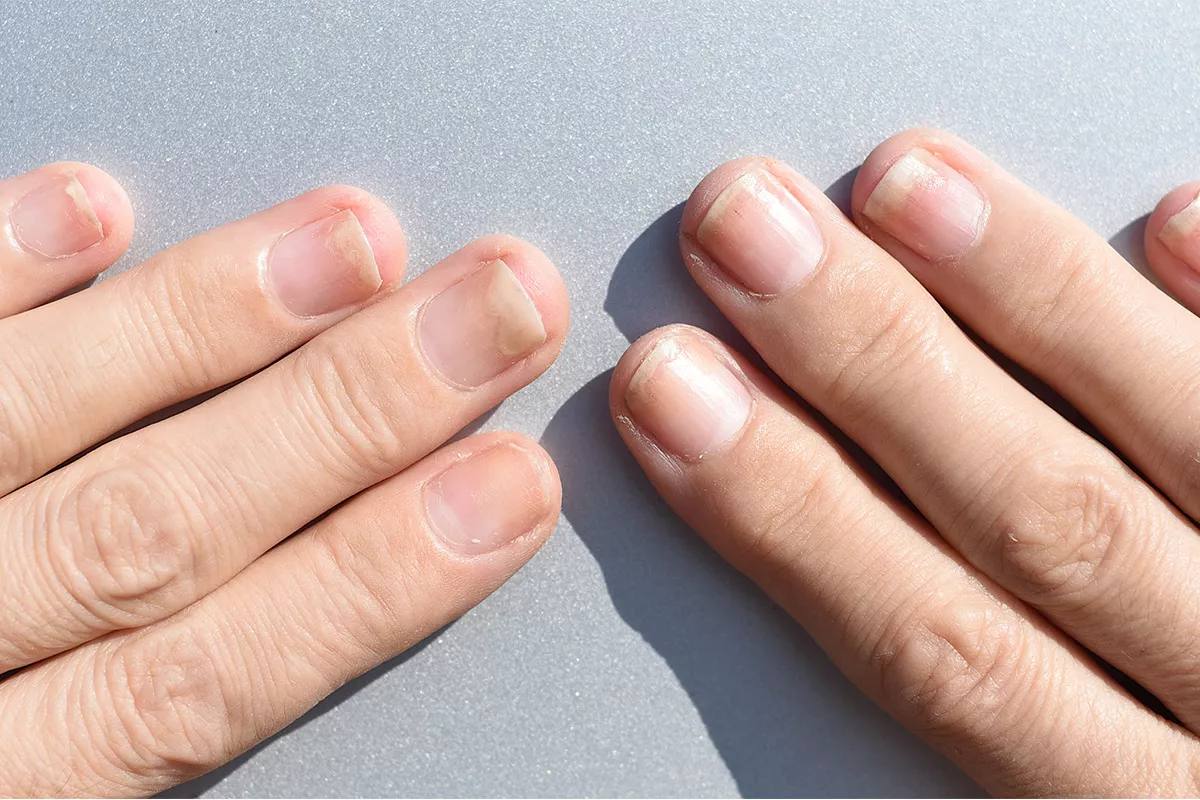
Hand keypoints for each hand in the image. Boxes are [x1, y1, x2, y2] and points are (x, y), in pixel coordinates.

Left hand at [0, 165, 567, 794]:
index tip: (509, 490)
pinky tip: (84, 204)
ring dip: (199, 323)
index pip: (201, 678)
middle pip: (149, 530)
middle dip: (347, 415)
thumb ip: (113, 771)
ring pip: (19, 423)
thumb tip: (281, 656)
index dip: (373, 581)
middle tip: (493, 312)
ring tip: (354, 240)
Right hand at [610, 128, 1199, 794]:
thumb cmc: (1182, 792)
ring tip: (906, 190)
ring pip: (1187, 439)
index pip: (938, 652)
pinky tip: (1182, 217)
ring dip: (1035, 303)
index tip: (678, 406)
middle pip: (1040, 519)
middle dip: (873, 369)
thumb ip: (988, 726)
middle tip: (749, 241)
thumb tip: (818, 611)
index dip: (792, 518)